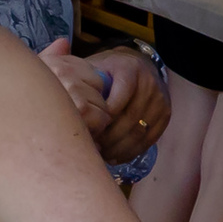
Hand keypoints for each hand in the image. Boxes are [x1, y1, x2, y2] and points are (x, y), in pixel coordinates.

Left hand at [61, 43, 166, 161]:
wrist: (136, 69)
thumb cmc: (104, 72)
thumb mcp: (91, 66)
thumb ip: (73, 67)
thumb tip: (57, 65)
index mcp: (129, 68)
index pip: (119, 97)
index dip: (103, 117)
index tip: (87, 128)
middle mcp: (149, 83)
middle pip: (130, 118)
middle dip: (109, 137)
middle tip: (91, 147)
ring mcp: (160, 100)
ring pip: (139, 132)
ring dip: (118, 148)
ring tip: (100, 155)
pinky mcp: (165, 116)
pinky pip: (148, 140)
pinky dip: (130, 151)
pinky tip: (113, 156)